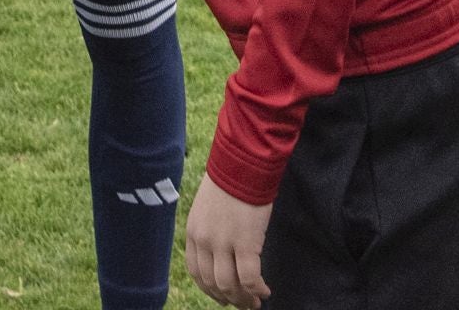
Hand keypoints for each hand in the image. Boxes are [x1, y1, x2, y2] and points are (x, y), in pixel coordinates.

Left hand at [185, 174, 272, 306]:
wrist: (243, 163)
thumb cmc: (231, 180)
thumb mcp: (208, 206)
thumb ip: (210, 229)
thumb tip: (220, 251)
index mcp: (193, 232)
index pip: (197, 272)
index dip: (210, 289)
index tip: (222, 296)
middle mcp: (205, 241)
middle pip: (213, 283)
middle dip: (228, 298)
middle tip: (243, 303)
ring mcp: (224, 243)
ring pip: (229, 285)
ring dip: (243, 299)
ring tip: (255, 302)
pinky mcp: (246, 243)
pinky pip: (250, 278)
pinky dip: (257, 290)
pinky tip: (265, 291)